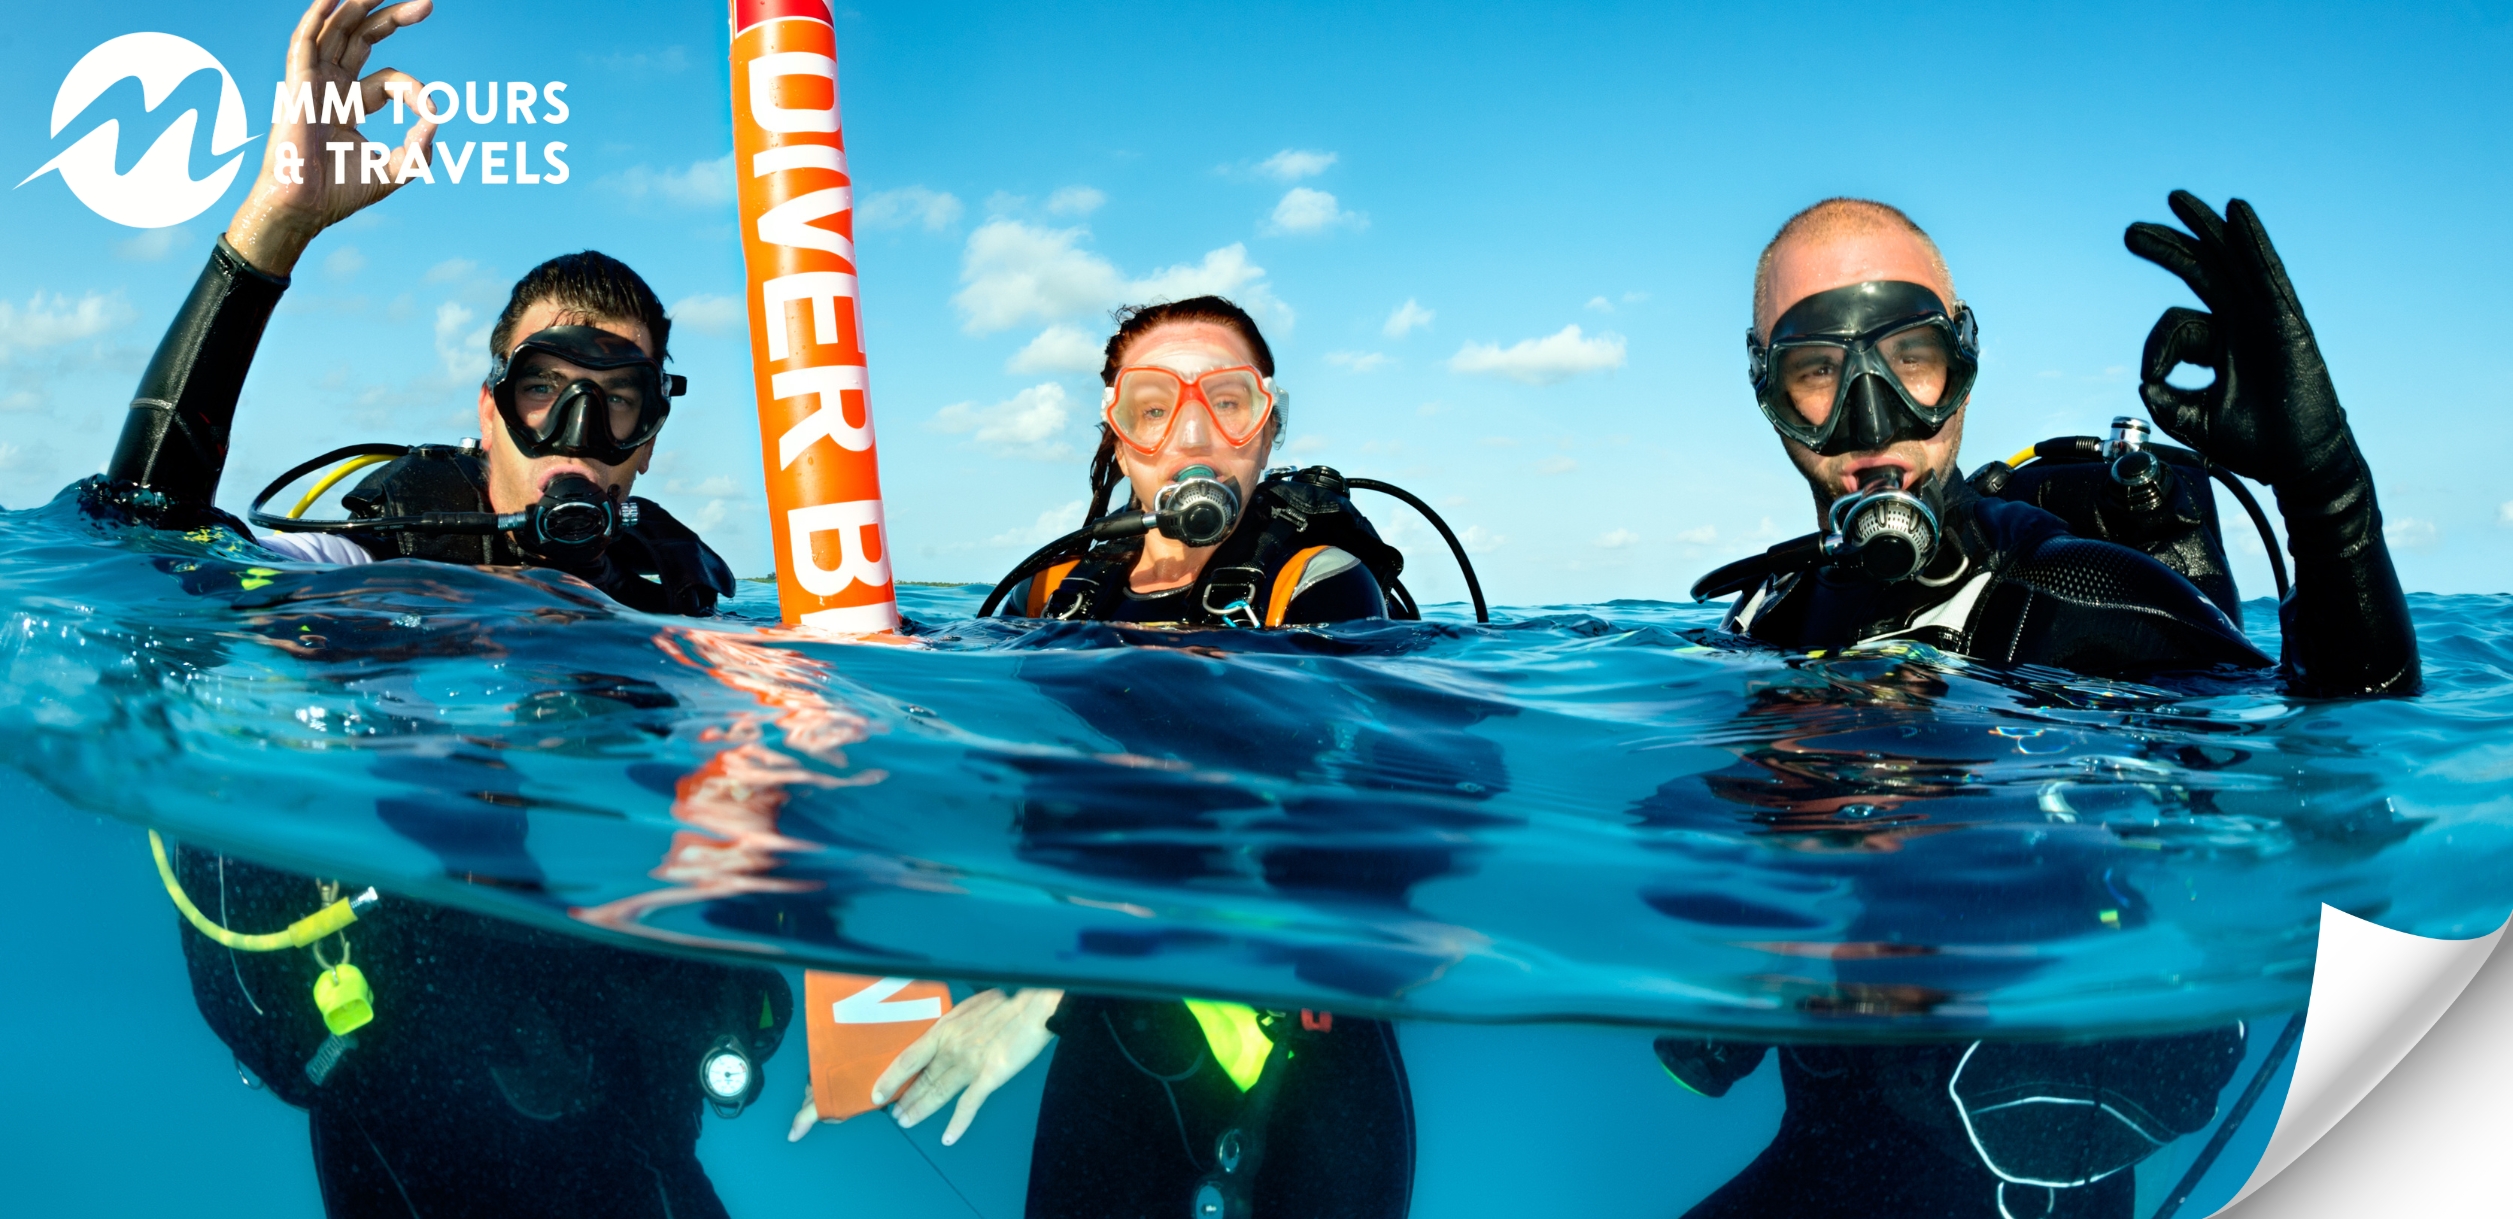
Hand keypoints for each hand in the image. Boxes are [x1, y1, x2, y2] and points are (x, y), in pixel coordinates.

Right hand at [226, 0, 437, 275]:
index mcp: (351, 103)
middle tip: (429, 4)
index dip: (417, 91)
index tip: (433, 111)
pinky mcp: (297, 83)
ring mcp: (313, 81)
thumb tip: (437, 119)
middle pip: (362, 38)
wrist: (305, 207)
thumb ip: (420, 148)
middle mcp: (331, 85)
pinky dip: (318, 16)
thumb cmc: (340, 193)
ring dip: (359, 4)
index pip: (392, 81)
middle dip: (393, 18)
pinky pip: (304, 40)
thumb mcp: (395, 171)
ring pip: (336, 30)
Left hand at [877, 988, 1060, 1145]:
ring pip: (939, 1093)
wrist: (1033, 1005)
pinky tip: (948, 1137)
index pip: (907, 1059)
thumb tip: (944, 1033)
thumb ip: (953, 1024)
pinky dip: (957, 1123)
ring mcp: (969, 1064)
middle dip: (906, 1099)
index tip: (877, 1093)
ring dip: (921, 1110)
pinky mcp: (989, 1077)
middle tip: (895, 1114)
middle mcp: (951, 1048)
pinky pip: (969, 1105)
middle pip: (922, 1080)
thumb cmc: (1006, 1000)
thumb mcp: (969, 1006)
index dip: (890, 1078)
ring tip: (907, 1122)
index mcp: (944, 1029)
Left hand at [2123, 191, 2353, 492]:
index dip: (2154, 350)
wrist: (2297, 461)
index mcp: (2218, 343)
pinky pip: (2267, 270)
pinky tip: (2235, 210)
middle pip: (2201, 271)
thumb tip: (2143, 383)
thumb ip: (2167, 401)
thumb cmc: (2254, 443)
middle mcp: (2240, 322)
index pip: (2174, 325)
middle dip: (2167, 248)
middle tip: (2131, 233)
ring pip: (2230, 260)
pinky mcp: (2287, 318)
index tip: (2151, 379)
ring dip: (2202, 227)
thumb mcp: (2196, 421)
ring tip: (2174, 199)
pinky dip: (2251, 239)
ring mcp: (2264, 317)